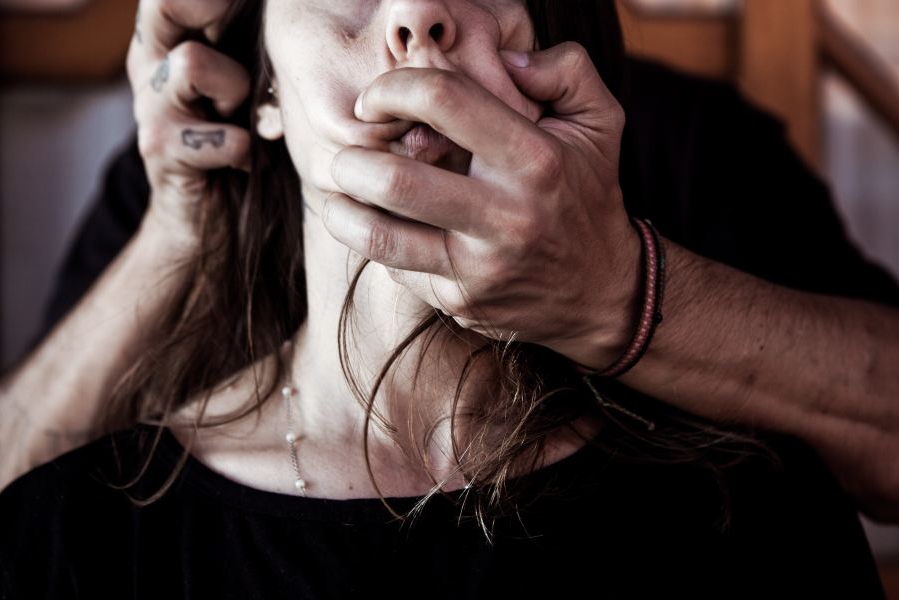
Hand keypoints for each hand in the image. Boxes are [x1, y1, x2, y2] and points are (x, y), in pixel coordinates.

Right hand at [127, 0, 249, 245]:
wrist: (205, 222)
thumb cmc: (237, 144)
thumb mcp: (244, 88)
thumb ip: (252, 50)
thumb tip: (295, 19)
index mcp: (170, 41)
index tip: (250, 6)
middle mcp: (150, 64)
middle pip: (166, 4)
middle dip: (211, 7)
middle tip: (243, 40)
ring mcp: (150, 108)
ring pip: (192, 62)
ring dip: (235, 90)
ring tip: (245, 119)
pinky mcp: (160, 151)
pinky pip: (223, 136)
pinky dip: (244, 151)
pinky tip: (243, 164)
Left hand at [325, 43, 641, 367]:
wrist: (604, 291)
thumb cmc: (588, 194)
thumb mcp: (601, 123)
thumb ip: (566, 70)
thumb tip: (506, 58)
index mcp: (536, 161)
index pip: (444, 102)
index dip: (393, 88)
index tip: (375, 100)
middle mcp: (507, 217)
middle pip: (396, 182)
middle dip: (352, 160)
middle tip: (347, 153)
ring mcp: (480, 267)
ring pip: (382, 239)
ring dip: (341, 211)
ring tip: (337, 192)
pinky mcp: (461, 301)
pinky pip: (398, 269)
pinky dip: (376, 244)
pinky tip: (375, 226)